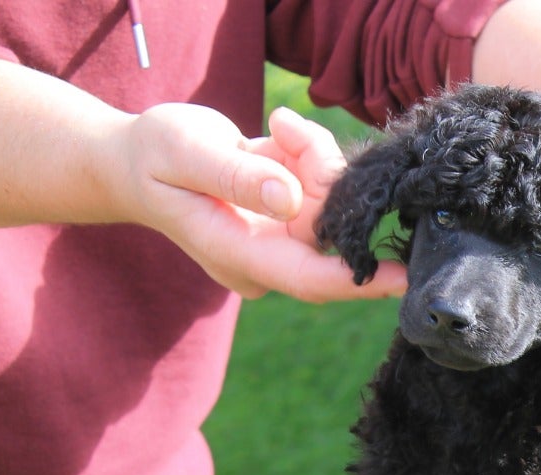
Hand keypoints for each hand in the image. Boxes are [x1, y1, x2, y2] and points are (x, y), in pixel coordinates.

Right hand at [111, 104, 405, 301]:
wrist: (135, 159)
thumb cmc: (151, 156)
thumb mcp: (183, 153)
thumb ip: (236, 176)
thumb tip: (289, 198)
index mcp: (240, 255)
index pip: (311, 278)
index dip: (360, 280)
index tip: (404, 276)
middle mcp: (268, 255)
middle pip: (327, 226)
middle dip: (321, 176)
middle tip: (286, 135)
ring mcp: (281, 237)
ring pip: (329, 199)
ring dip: (313, 156)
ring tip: (274, 128)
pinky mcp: (290, 213)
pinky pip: (321, 184)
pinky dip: (309, 152)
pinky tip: (276, 131)